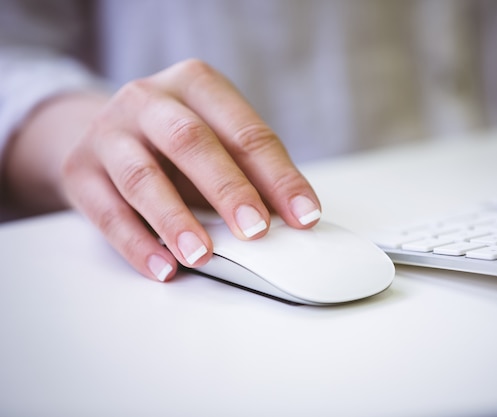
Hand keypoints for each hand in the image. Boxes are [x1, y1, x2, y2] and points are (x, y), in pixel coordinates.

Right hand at [17, 59, 320, 280]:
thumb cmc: (176, 142)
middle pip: (191, 142)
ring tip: (203, 256)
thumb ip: (249, 171)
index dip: (279, 176)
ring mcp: (108, 132)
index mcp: (196, 83)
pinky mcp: (79, 169)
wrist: (103, 131)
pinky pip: (107, 212)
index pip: (245, 132)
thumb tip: (292, 219)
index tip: (305, 216)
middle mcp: (148, 99)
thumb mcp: (215, 139)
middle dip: (228, 188)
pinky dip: (137, 243)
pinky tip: (164, 268)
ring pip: (142, 177)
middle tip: (256, 230)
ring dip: (176, 220)